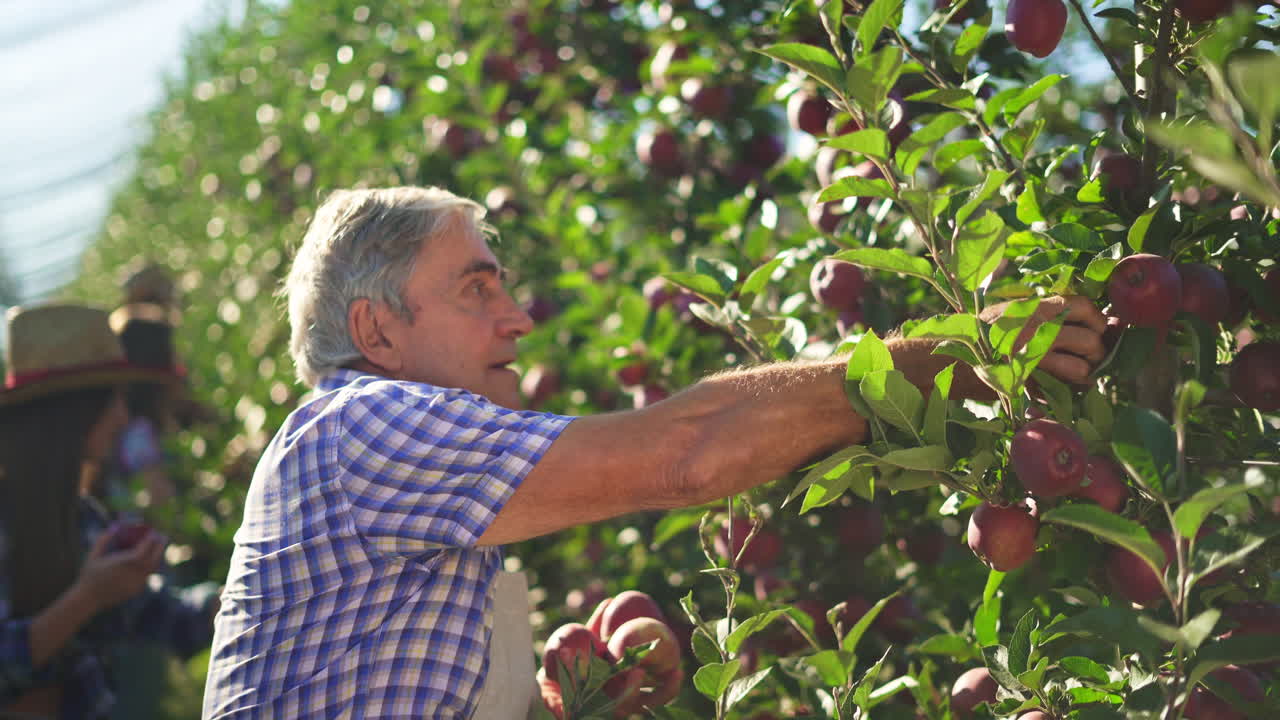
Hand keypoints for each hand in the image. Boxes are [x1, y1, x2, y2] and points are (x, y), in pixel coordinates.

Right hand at [75, 528, 165, 612]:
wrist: (88, 599)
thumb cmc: (89, 575)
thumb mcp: (93, 555)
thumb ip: (104, 539)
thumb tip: (115, 526)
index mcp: (124, 564)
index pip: (144, 549)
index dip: (151, 540)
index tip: (153, 532)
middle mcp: (134, 574)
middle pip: (154, 558)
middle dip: (160, 546)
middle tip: (162, 536)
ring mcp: (137, 583)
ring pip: (153, 568)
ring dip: (157, 556)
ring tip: (156, 547)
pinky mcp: (137, 590)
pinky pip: (148, 575)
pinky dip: (150, 566)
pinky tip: (148, 559)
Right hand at [981, 295, 1106, 384]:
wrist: (953, 359)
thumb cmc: (987, 334)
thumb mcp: (1016, 312)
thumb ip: (1051, 314)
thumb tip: (1108, 323)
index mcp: (1034, 308)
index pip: (1084, 307)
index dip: (1097, 320)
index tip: (1096, 329)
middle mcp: (1036, 330)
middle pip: (1089, 340)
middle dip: (1095, 352)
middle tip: (1088, 356)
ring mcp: (1032, 358)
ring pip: (1081, 368)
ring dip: (1083, 374)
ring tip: (1074, 373)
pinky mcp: (1029, 382)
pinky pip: (1063, 388)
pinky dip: (1068, 389)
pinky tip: (1060, 384)